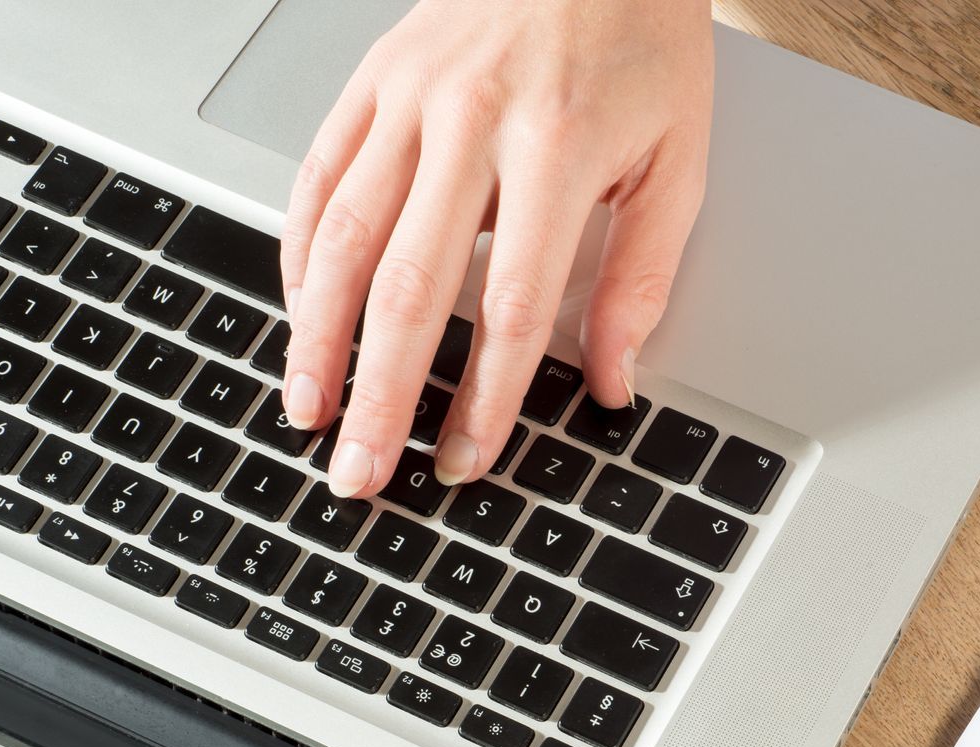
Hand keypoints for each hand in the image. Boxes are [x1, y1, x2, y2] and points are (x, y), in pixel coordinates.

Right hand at [279, 0, 713, 497]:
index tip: (465, 459)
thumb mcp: (676, 163)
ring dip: (319, 337)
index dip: (486, 398)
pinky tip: (302, 314)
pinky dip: (302, 253)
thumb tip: (613, 381)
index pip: (511, 306)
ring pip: (344, 237)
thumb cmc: (642, 42)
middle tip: (360, 471)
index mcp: (556, 150)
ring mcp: (408, 97)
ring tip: (309, 410)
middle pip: (412, 288)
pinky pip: (319, 176)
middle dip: (381, 394)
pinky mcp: (372, 78)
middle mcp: (469, 122)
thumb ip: (641, 278)